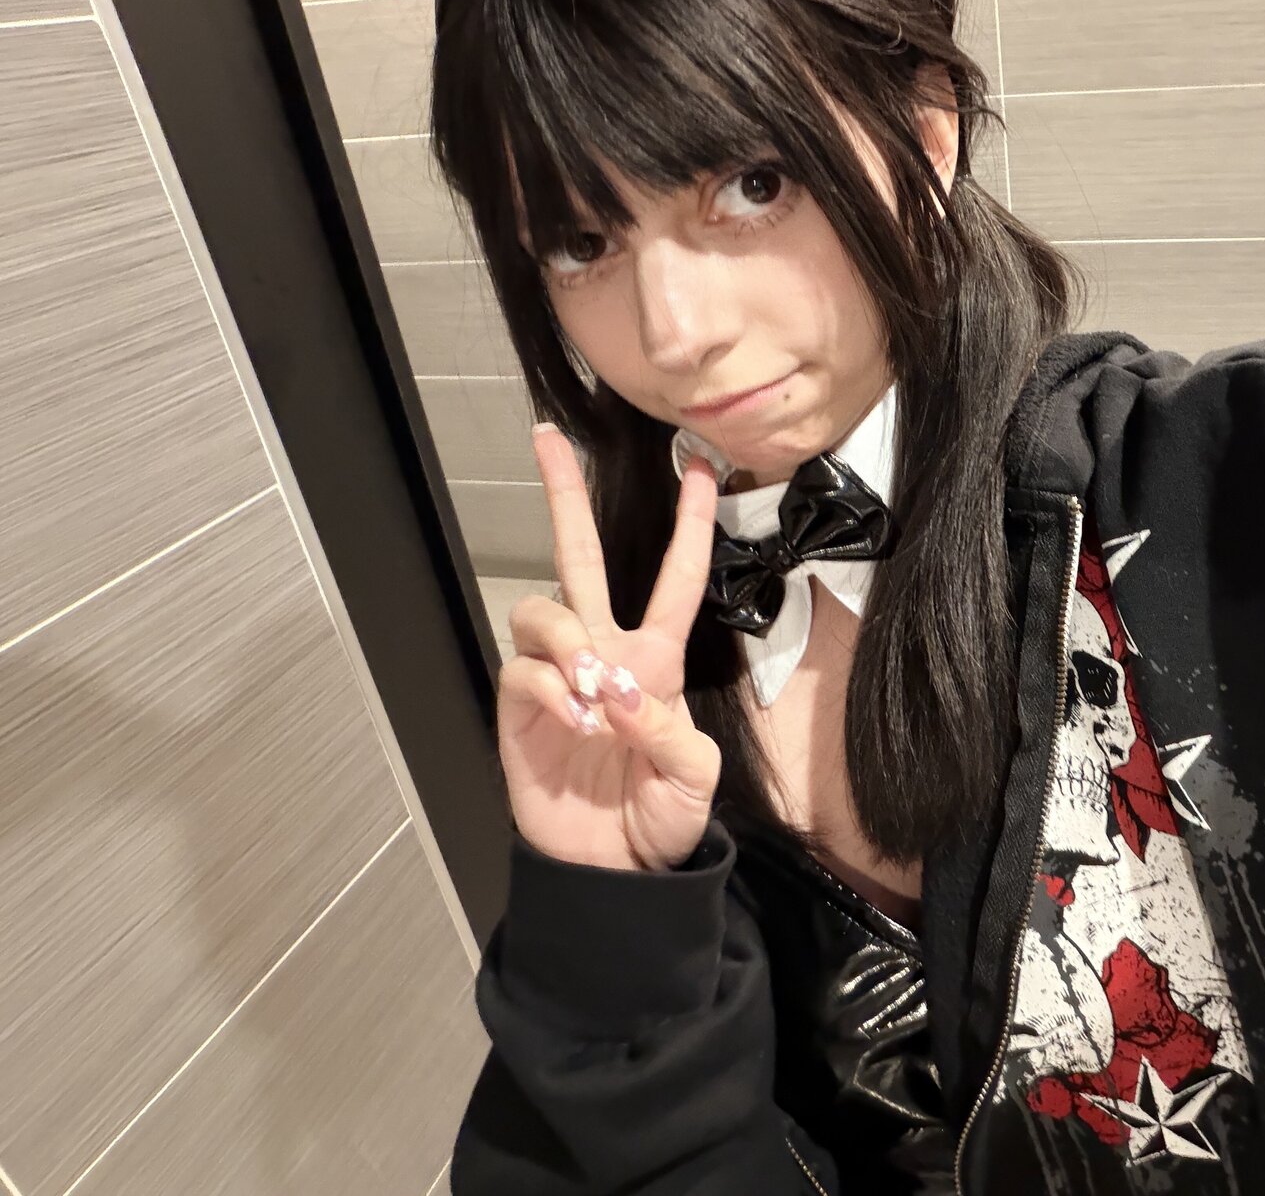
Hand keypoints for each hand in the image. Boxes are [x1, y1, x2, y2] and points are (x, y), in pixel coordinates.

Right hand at [495, 423, 721, 872]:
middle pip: (579, 558)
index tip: (697, 467)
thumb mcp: (692, 778)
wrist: (614, 872)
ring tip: (593, 692)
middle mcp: (604, 654)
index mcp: (656, 660)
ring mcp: (557, 678)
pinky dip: (550, 688)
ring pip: (542, 610)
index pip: (674, 578)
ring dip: (568, 640)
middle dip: (564, 497)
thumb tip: (619, 692)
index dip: (688, 525)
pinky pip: (521, 668)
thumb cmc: (660, 821)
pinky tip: (576, 721)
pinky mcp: (518, 709)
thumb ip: (669, 732)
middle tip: (546, 440)